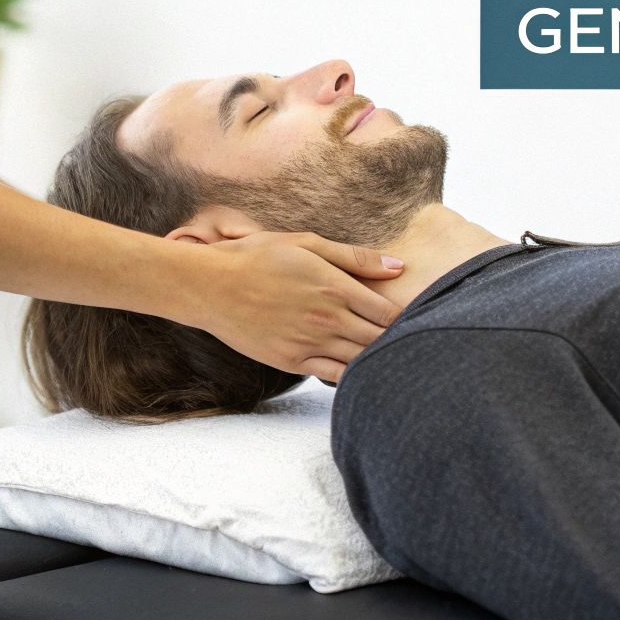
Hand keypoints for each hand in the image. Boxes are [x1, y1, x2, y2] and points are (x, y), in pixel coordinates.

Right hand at [187, 229, 405, 383]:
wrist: (210, 285)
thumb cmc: (258, 257)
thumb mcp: (307, 244)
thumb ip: (355, 258)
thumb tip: (399, 268)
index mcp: (336, 287)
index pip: (389, 312)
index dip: (405, 315)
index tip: (409, 313)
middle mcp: (328, 319)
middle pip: (380, 339)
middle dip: (396, 338)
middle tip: (403, 335)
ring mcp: (310, 344)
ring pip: (360, 360)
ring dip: (375, 357)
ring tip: (383, 352)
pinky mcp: (291, 362)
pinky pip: (333, 375)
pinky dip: (349, 373)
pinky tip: (354, 364)